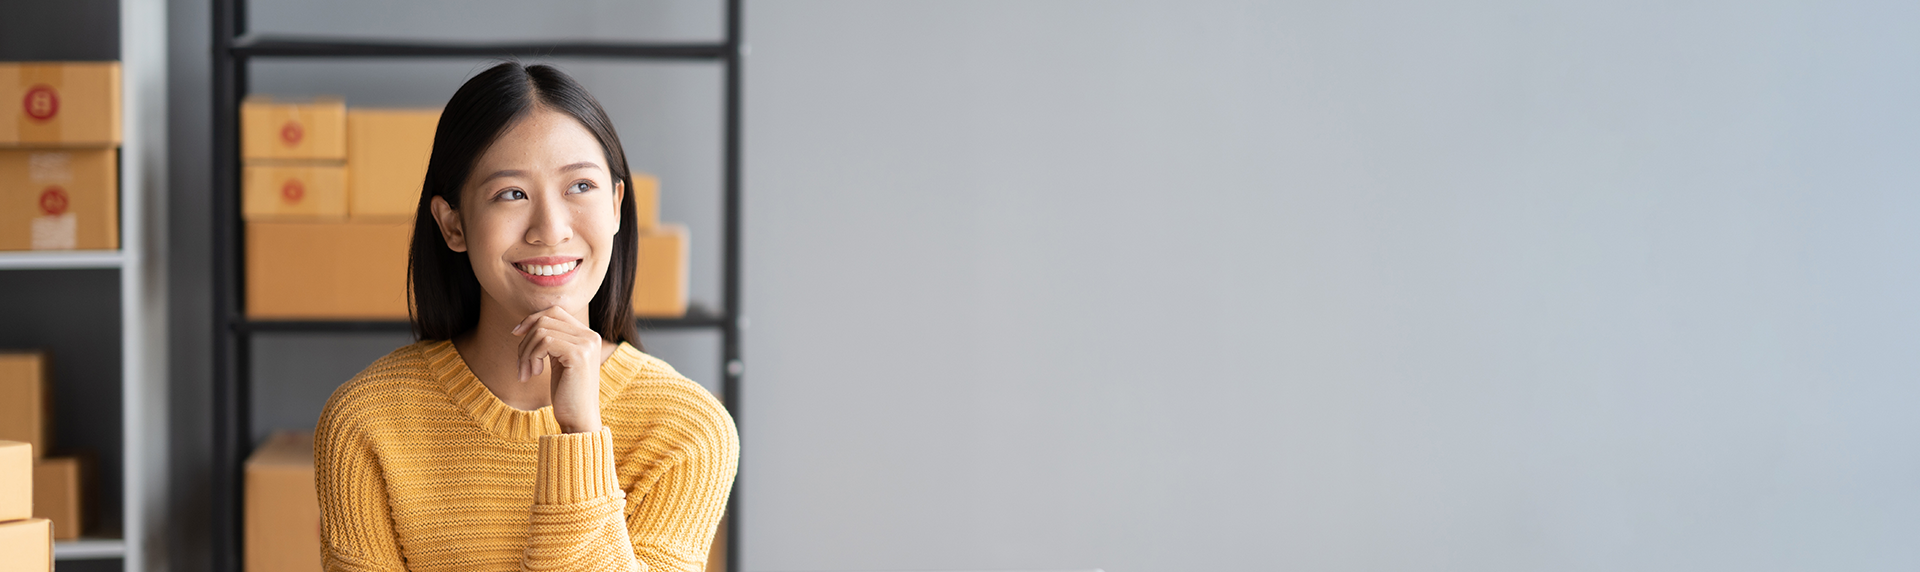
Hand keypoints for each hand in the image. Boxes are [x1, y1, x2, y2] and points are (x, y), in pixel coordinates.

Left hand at [512, 306, 603, 432]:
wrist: (579, 419)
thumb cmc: (567, 394)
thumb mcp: (558, 361)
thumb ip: (551, 341)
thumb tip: (526, 323)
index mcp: (588, 335)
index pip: (555, 312)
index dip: (532, 319)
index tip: (516, 334)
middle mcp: (590, 335)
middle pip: (545, 319)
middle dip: (525, 340)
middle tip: (521, 364)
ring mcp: (586, 344)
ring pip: (541, 331)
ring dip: (525, 353)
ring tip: (526, 372)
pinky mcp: (578, 354)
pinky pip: (544, 343)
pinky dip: (531, 357)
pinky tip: (533, 374)